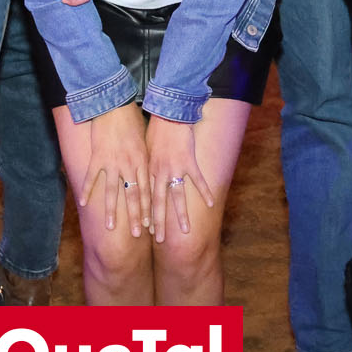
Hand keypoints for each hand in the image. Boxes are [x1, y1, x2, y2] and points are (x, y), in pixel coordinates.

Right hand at [78, 102, 150, 237]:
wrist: (115, 104)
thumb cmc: (131, 119)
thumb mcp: (143, 140)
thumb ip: (144, 158)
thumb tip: (148, 170)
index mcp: (142, 162)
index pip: (147, 191)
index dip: (149, 209)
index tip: (151, 226)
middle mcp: (129, 165)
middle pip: (134, 196)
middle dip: (136, 217)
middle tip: (137, 235)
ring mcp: (112, 163)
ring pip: (113, 192)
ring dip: (112, 211)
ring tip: (110, 228)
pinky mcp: (97, 157)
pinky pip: (91, 177)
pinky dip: (87, 190)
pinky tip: (83, 203)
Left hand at [146, 115, 213, 238]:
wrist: (168, 112)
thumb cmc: (155, 128)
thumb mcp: (145, 147)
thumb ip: (146, 163)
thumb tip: (141, 173)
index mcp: (148, 170)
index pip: (146, 198)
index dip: (145, 214)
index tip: (145, 231)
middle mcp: (160, 172)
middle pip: (158, 202)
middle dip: (158, 222)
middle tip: (159, 240)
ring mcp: (174, 168)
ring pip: (177, 197)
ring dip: (181, 215)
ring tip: (185, 231)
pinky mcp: (189, 162)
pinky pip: (197, 180)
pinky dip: (204, 192)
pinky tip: (210, 204)